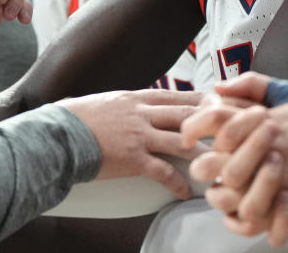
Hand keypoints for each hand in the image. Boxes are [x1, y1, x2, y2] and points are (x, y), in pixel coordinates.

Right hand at [58, 89, 206, 199]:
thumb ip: (120, 103)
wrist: (56, 135)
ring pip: (181, 141)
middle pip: (186, 114)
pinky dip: (177, 182)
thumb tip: (122, 102)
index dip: (200, 100)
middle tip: (232, 131)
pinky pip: (162, 171)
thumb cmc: (72, 119)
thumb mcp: (101, 101)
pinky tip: (186, 192)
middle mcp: (140, 113)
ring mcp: (137, 135)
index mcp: (133, 98)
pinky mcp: (132, 159)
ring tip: (219, 165)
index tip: (218, 104)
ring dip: (203, 153)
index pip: (175, 95)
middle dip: (212, 122)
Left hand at [181, 74, 287, 244]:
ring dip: (220, 195)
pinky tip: (243, 211)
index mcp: (261, 121)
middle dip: (202, 166)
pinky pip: (253, 224)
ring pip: (228, 196)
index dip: (192, 127)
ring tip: (225, 190)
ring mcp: (276, 181)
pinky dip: (243, 221)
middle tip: (206, 169)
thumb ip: (253, 84)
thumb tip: (217, 87)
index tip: (187, 138)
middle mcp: (264, 151)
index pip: (213, 120)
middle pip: (213, 163)